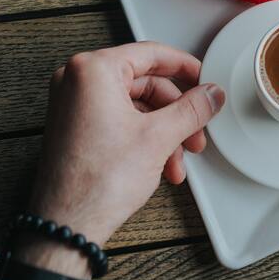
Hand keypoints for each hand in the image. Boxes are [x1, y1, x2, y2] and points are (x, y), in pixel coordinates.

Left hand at [15, 42, 224, 277]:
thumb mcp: (159, 137)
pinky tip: (161, 165)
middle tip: (196, 131)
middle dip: (175, 113)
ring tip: (178, 160)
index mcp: (92, 70)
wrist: (67, 225)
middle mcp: (76, 80)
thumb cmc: (97, 182)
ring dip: (163, 132)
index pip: (150, 54)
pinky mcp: (74, 126)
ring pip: (134, 106)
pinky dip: (143, 139)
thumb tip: (211, 94)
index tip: (203, 79)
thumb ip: (192, 109)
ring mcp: (72, 104)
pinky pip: (118, 120)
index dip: (185, 67)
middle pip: (144, 83)